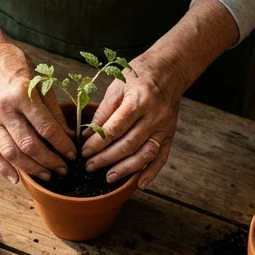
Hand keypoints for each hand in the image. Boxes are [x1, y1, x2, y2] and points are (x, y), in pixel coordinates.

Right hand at [0, 38, 74, 183]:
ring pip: (11, 153)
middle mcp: (5, 109)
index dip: (61, 144)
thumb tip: (68, 135)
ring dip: (31, 168)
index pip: (46, 127)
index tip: (72, 154)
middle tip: (63, 169)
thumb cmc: (16, 65)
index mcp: (23, 94)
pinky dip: (4, 169)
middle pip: (29, 144)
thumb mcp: (40, 81)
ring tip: (46, 175)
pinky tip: (17, 179)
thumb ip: (53, 110)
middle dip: (49, 160)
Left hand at [81, 55, 180, 188]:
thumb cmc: (139, 75)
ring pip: (145, 154)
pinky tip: (139, 184)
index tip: (85, 151)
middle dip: (107, 159)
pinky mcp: (170, 135)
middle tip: (90, 166)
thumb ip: (103, 112)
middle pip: (129, 144)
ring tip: (108, 177)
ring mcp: (164, 127)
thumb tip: (88, 136)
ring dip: (126, 170)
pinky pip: (162, 158)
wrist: (170, 70)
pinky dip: (151, 173)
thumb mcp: (117, 86)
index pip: (115, 128)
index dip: (98, 143)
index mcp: (139, 99)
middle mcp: (155, 116)